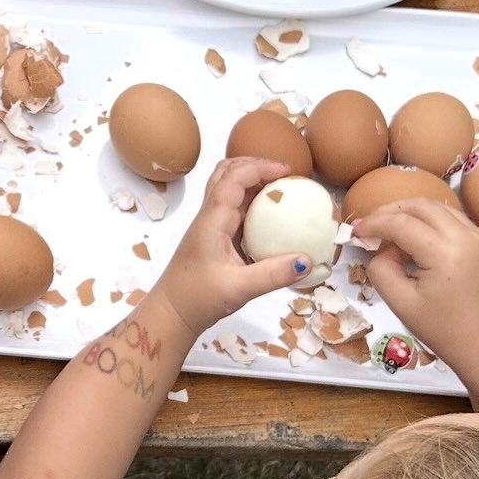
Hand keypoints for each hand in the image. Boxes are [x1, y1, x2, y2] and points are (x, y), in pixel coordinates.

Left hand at [156, 157, 311, 336]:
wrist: (171, 313)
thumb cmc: (197, 298)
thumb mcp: (239, 289)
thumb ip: (273, 275)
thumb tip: (306, 260)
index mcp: (212, 220)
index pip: (234, 178)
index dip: (260, 167)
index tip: (288, 171)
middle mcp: (210, 216)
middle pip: (228, 174)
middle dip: (256, 166)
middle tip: (286, 175)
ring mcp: (212, 226)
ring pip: (231, 190)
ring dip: (255, 183)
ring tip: (284, 190)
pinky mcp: (217, 238)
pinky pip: (236, 211)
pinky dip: (255, 205)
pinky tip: (275, 219)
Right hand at [356, 199, 478, 368]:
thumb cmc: (441, 330)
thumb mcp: (400, 303)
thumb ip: (381, 269)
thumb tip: (381, 249)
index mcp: (444, 253)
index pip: (400, 224)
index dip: (373, 223)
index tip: (355, 232)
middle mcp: (465, 237)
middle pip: (420, 206)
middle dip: (390, 211)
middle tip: (370, 228)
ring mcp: (478, 237)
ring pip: (437, 207)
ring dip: (410, 213)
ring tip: (390, 232)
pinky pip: (451, 218)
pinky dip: (429, 220)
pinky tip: (415, 238)